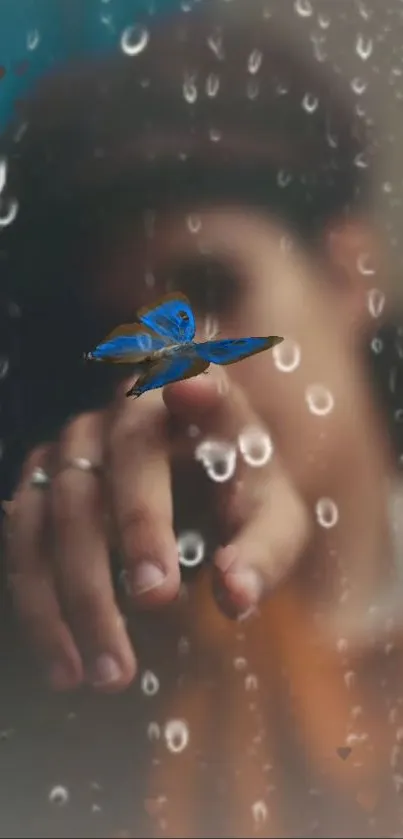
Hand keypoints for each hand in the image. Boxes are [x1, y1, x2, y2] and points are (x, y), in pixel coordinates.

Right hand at [4, 368, 309, 692]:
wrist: (197, 485)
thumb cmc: (240, 499)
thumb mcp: (272, 520)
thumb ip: (263, 550)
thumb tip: (235, 596)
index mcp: (196, 403)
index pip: (194, 381)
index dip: (192, 386)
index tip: (194, 392)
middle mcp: (126, 413)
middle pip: (122, 459)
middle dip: (134, 533)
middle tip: (157, 602)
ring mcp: (74, 444)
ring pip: (57, 509)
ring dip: (75, 593)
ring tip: (107, 673)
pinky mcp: (41, 482)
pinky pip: (21, 540)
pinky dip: (38, 604)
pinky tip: (65, 663)